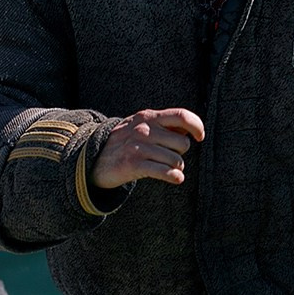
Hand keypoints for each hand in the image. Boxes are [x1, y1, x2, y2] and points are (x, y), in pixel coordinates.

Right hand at [91, 107, 205, 189]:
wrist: (93, 158)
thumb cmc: (124, 143)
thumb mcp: (141, 125)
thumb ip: (163, 125)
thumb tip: (189, 131)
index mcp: (149, 117)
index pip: (181, 116)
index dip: (197, 126)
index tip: (200, 137)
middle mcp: (144, 130)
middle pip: (182, 143)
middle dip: (181, 154)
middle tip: (170, 157)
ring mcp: (138, 147)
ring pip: (176, 160)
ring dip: (176, 168)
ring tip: (166, 169)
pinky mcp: (133, 165)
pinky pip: (164, 172)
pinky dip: (174, 177)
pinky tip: (175, 179)